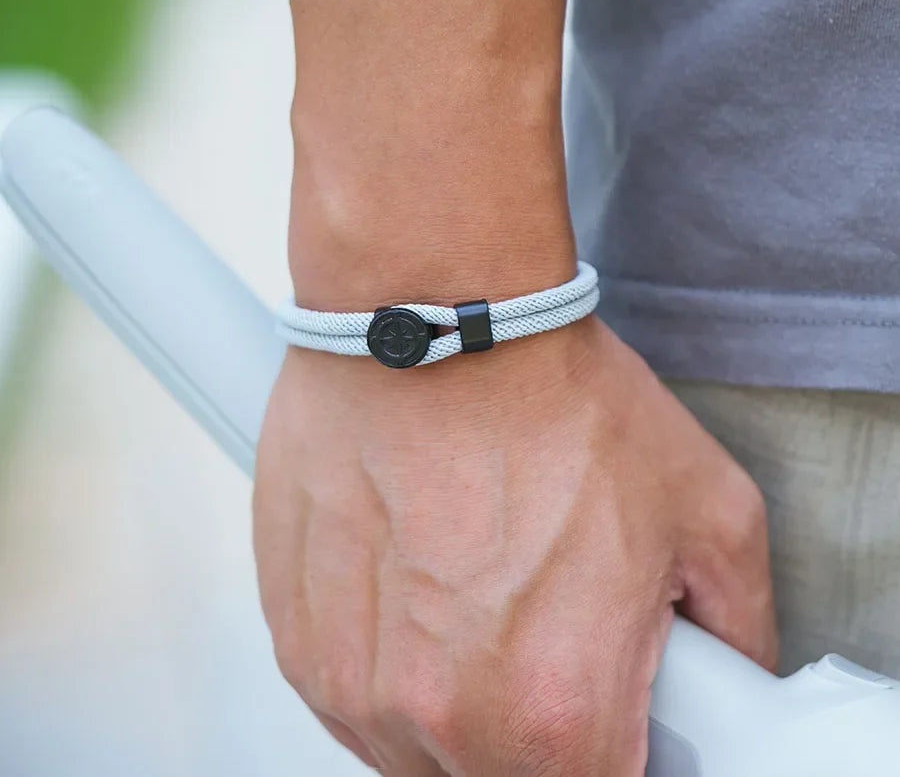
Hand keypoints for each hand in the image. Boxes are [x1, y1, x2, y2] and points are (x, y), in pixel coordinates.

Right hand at [254, 316, 776, 775]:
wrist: (434, 317)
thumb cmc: (551, 396)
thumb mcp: (706, 506)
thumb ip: (734, 627)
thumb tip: (726, 679)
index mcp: (556, 706)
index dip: (613, 752)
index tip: (607, 707)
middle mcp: (441, 713)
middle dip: (534, 724)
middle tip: (541, 623)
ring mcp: (355, 680)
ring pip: (420, 749)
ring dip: (454, 694)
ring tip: (471, 584)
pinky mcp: (300, 635)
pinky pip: (354, 697)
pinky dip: (391, 660)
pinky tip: (415, 578)